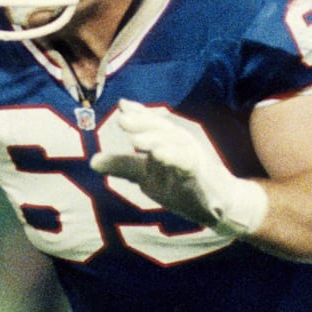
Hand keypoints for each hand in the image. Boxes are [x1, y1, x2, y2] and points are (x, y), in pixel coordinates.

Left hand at [89, 100, 266, 236]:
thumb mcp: (147, 174)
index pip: (151, 122)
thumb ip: (123, 163)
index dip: (138, 114)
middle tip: (122, 119)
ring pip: (172, 143)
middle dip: (142, 123)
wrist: (218, 205)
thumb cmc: (180, 182)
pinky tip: (158, 155)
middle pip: (160, 128)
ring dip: (154, 139)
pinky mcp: (199, 173)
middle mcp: (178, 142)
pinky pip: (185, 163)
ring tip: (135, 139)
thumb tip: (93, 160)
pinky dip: (172, 157)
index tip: (122, 106)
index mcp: (165, 138)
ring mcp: (189, 156)